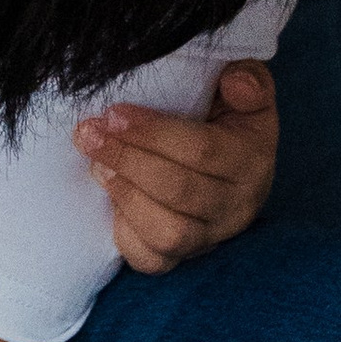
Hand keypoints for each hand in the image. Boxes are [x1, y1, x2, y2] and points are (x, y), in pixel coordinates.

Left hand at [78, 61, 277, 272]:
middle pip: (180, 192)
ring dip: (125, 195)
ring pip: (170, 234)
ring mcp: (211, 236)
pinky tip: (110, 199)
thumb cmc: (226, 115)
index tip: (113, 112)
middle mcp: (237, 206)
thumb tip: (236, 81)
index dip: (153, 134)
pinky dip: (126, 233)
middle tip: (89, 133)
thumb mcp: (245, 89)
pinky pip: (153, 261)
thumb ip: (248, 80)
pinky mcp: (183, 257)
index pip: (202, 153)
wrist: (229, 160)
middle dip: (127, 159)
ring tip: (97, 163)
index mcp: (251, 160)